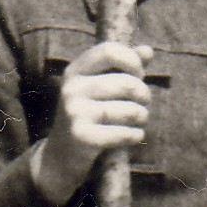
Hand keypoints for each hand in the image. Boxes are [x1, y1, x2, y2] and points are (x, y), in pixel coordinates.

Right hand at [30, 39, 149, 206]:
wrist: (60, 155)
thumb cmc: (88, 114)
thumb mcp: (99, 86)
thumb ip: (123, 67)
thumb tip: (147, 51)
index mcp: (75, 71)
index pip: (109, 50)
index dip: (132, 61)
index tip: (138, 75)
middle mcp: (72, 89)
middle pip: (127, 83)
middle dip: (144, 95)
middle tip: (142, 104)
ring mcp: (75, 112)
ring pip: (130, 110)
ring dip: (142, 116)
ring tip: (138, 120)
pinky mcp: (82, 137)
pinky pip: (123, 133)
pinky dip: (136, 135)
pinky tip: (135, 135)